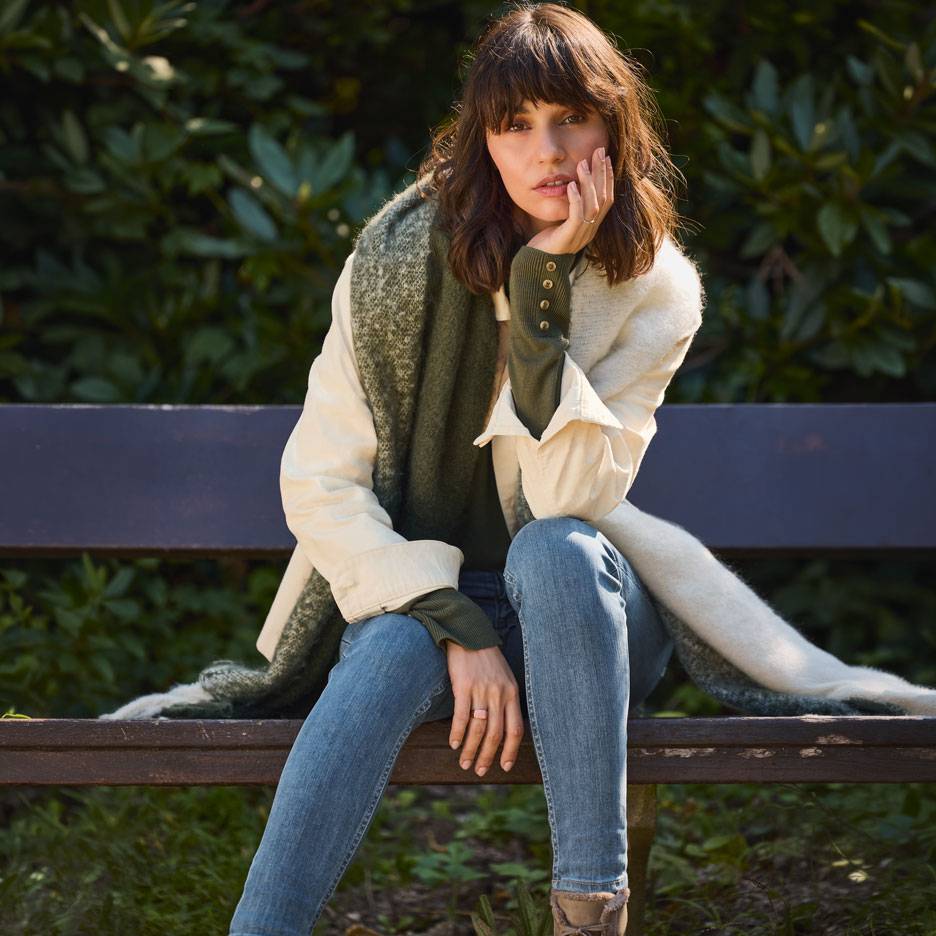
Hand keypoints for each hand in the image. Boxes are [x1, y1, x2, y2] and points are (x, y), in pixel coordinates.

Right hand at [446, 642, 523, 775]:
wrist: (469, 635)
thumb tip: (503, 728)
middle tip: (479, 770)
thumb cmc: (487, 659)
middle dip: (488, 757)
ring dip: (470, 750)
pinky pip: (461, 716)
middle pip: (496, 734)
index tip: (504, 766)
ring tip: (464, 762)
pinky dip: (457, 733)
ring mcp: (481, 691)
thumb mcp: (505, 678)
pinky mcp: (463, 687)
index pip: (515, 730)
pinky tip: (454, 743)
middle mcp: (499, 694)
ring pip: (478, 729)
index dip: (510, 751)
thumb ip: (506, 700)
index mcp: (512, 694)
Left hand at [526, 146, 613, 254]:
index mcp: (592, 225)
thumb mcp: (563, 220)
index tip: (606, 158)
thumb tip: (573, 184)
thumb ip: (572, 206)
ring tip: (582, 164)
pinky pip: (576, 216)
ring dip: (588, 182)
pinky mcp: (568, 238)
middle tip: (600, 152)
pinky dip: (575, 199)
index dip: (608, 177)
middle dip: (602, 173)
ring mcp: (581, 235)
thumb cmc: (547, 241)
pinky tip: (570, 185)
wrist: (536, 265)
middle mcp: (590, 230)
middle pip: (603, 198)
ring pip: (593, 205)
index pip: (607, 198)